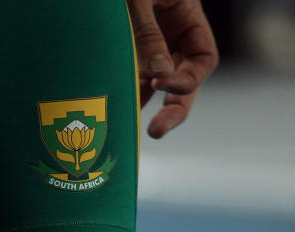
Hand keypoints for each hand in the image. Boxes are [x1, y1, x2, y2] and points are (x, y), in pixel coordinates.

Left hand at [127, 0, 218, 137]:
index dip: (187, 79)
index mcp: (186, 16)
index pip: (202, 59)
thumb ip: (148, 35)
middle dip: (174, 108)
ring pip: (156, 84)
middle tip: (157, 132)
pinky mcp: (124, 52)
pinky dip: (126, 93)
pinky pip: (132, 78)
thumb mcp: (137, 1)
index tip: (161, 84)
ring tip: (127, 119)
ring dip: (146, 104)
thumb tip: (158, 78)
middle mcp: (172, 35)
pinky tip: (115, 105)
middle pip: (185, 81)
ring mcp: (149, 45)